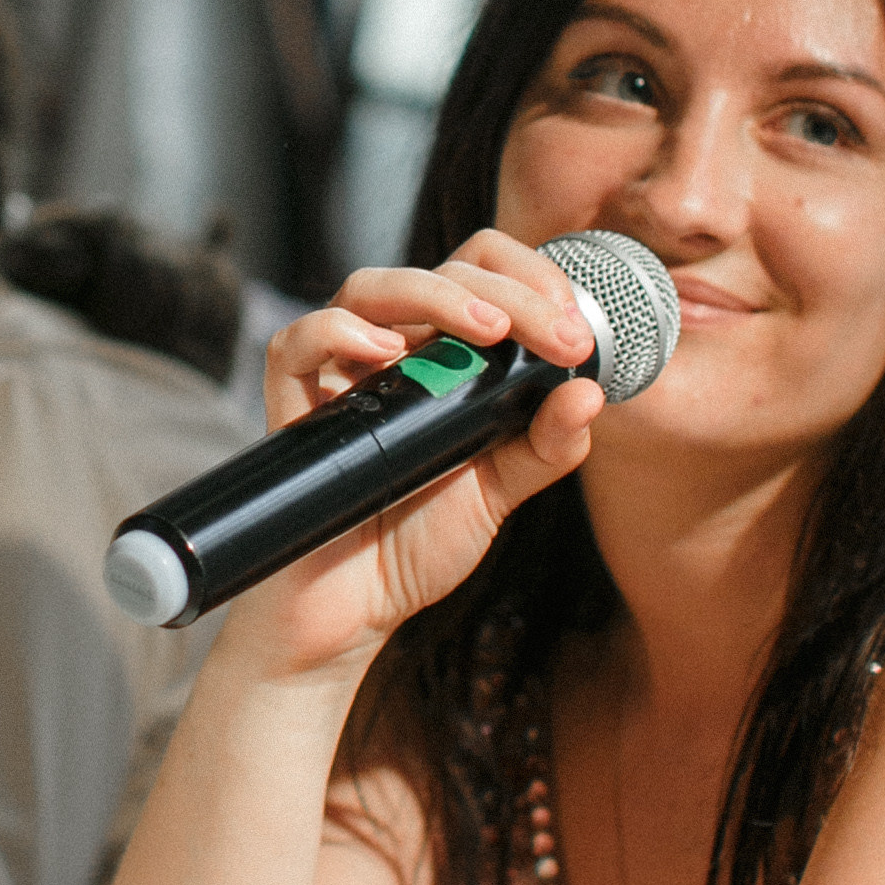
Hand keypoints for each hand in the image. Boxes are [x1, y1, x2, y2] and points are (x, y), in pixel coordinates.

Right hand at [237, 230, 602, 677]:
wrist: (355, 611)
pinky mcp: (293, 411)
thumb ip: (546, 446)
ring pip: (368, 289)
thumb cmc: (418, 543)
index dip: (531, 281)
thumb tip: (590, 393)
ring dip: (434, 293)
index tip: (574, 332)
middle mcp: (391, 356)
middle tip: (558, 338)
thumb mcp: (501, 491)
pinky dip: (336, 333)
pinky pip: (295, 344)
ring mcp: (340, 378)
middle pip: (437, 272)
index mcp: (444, 360)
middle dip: (509, 292)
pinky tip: (384, 354)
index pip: (481, 276)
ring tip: (488, 328)